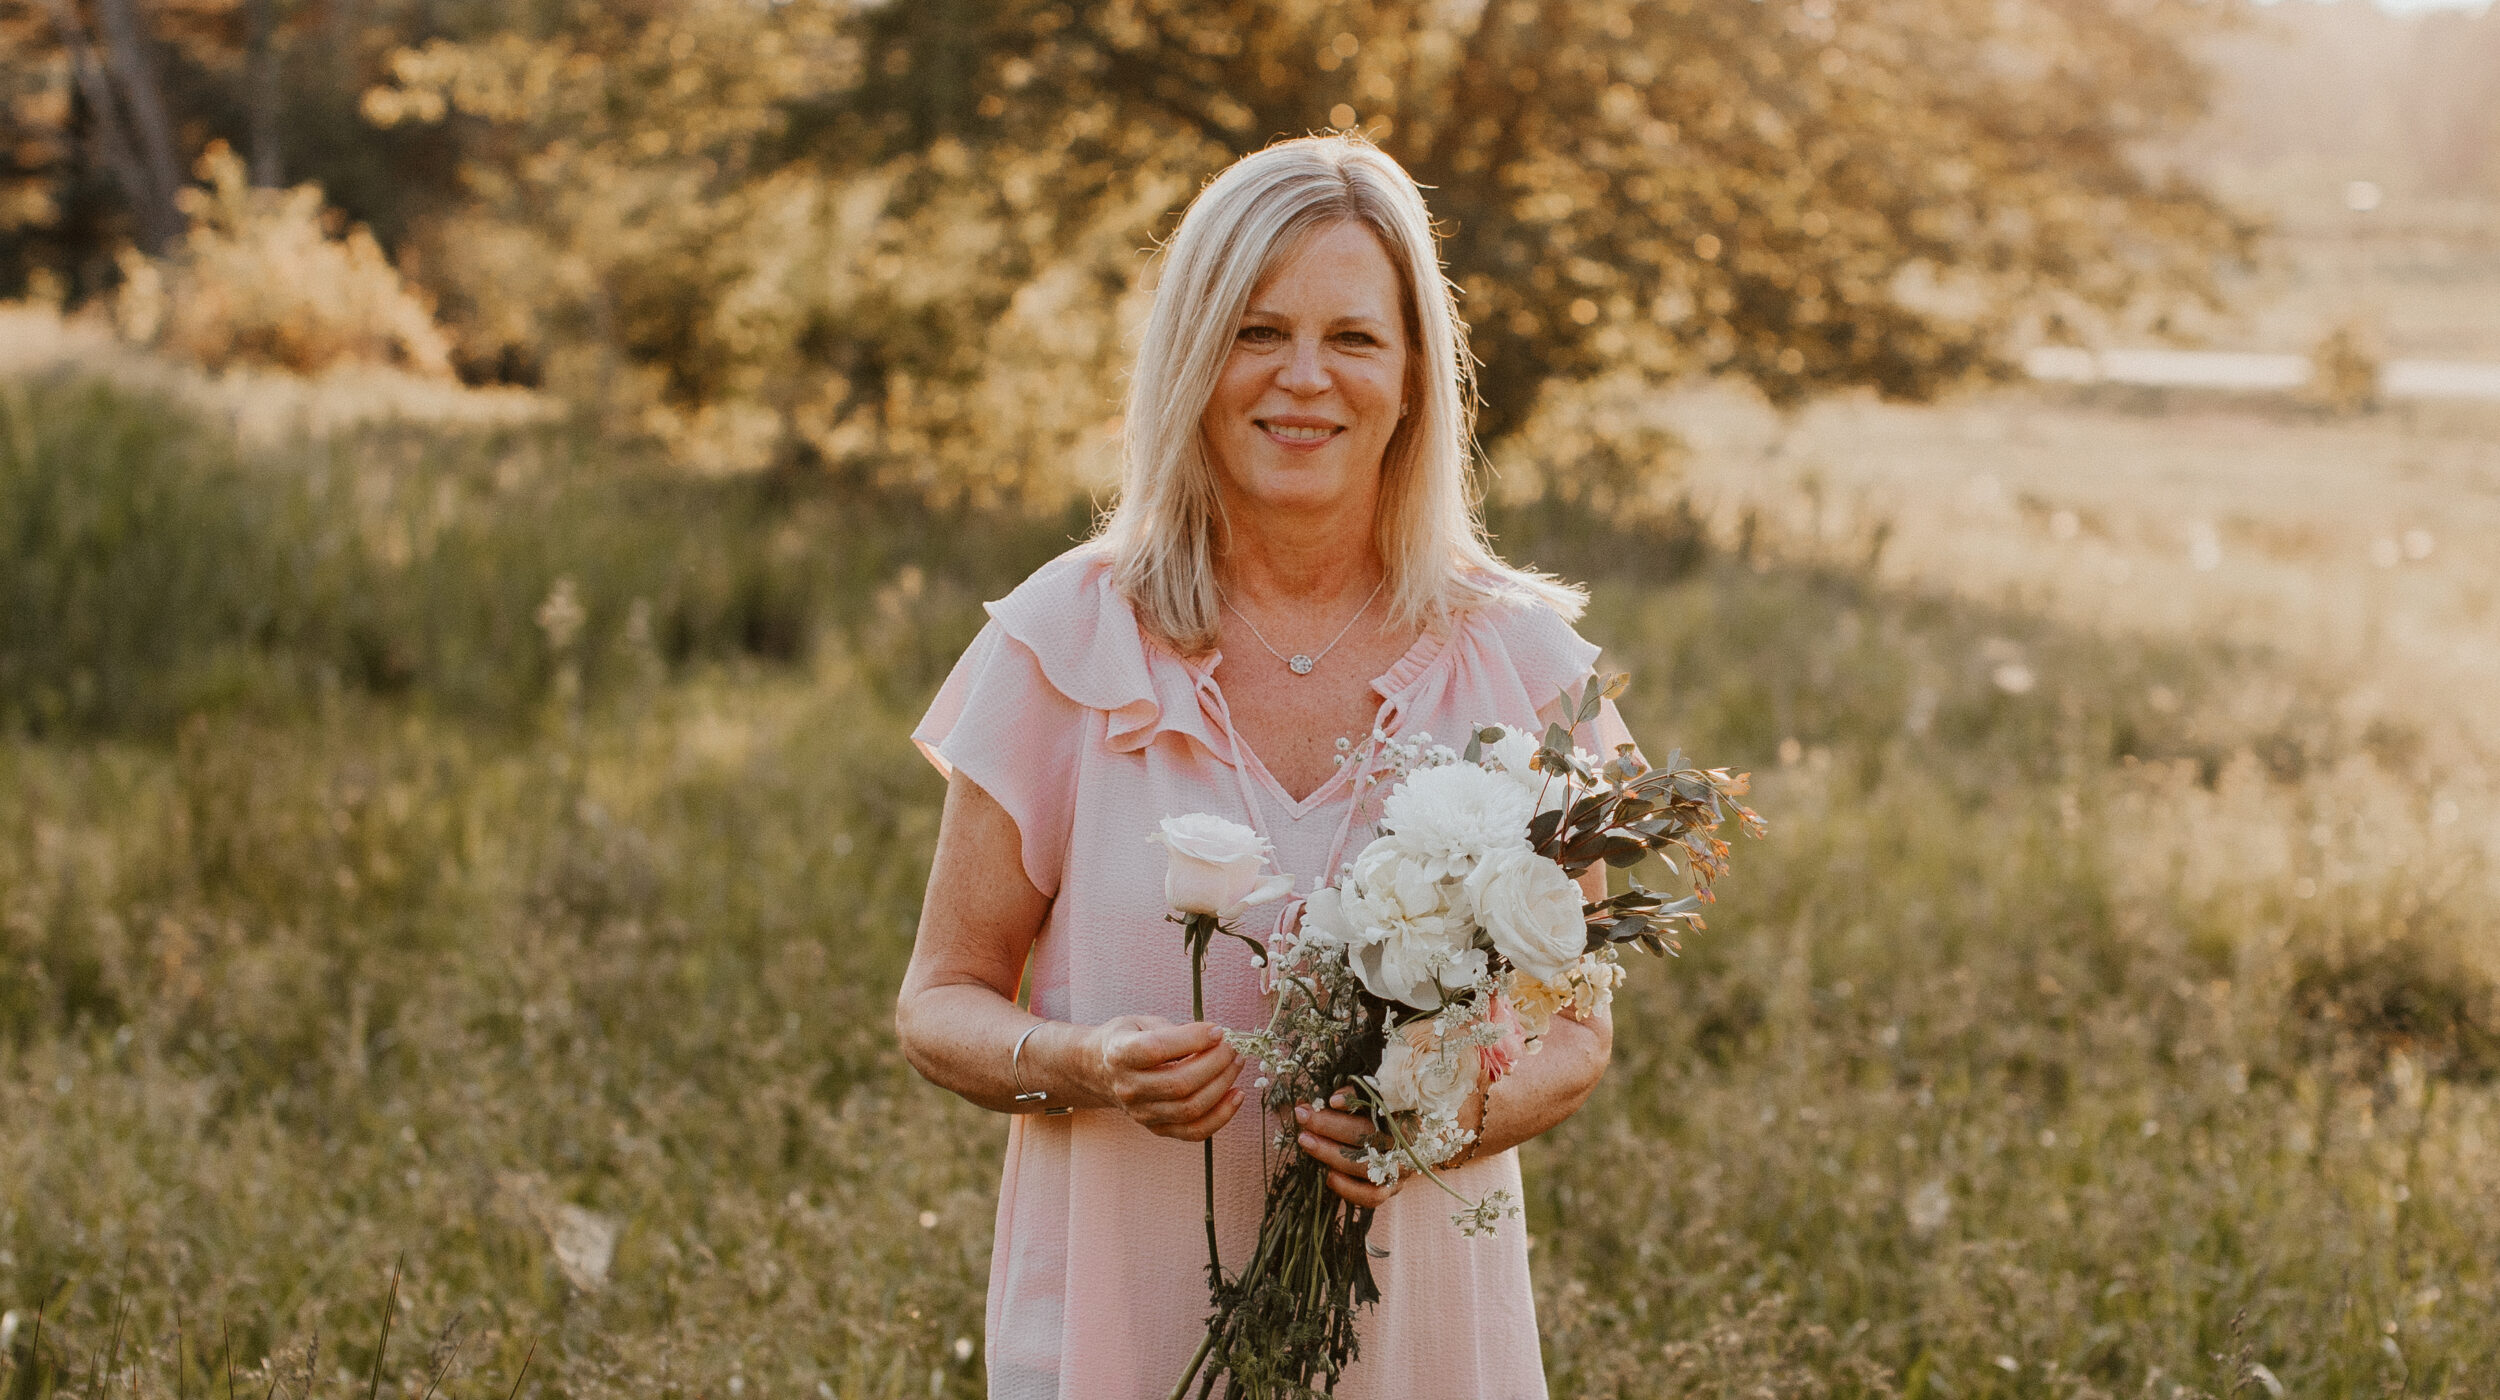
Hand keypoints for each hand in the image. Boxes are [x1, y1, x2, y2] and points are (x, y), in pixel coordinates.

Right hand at [1088, 1014, 1243, 1141]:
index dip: (1192, 1039)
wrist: (1100, 1070)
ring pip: (1190, 1108)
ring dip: (1222, 1086)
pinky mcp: (1156, 1128)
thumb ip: (1176, 1030)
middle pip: (1180, 1083)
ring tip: (1235, 1064)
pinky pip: (1194, 1131)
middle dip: (1216, 1063)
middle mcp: (1128, 1087)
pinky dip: (1221, 1116)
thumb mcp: (1143, 1022)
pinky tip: (1235, 1096)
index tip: (1216, 1031)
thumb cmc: (1128, 1040)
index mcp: (1120, 1053)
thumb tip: (1215, 1038)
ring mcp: (1142, 1112)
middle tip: (1231, 1048)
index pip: (1157, 1049)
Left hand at [1295, 1085, 1484, 1208]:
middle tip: (1302, 1113)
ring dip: (1328, 1154)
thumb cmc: (1416, 1096)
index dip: (1355, 1102)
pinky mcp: (1397, 1184)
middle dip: (1327, 1124)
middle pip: (1365, 1136)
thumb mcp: (1400, 1081)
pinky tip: (1328, 1176)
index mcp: (1414, 1109)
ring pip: (1364, 1167)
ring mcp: (1404, 1166)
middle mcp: (1411, 1141)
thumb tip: (1336, 1097)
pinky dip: (1348, 1189)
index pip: (1382, 1105)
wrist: (1452, 1124)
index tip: (1330, 1098)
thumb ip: (1371, 1084)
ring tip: (1305, 1139)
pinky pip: (1372, 1196)